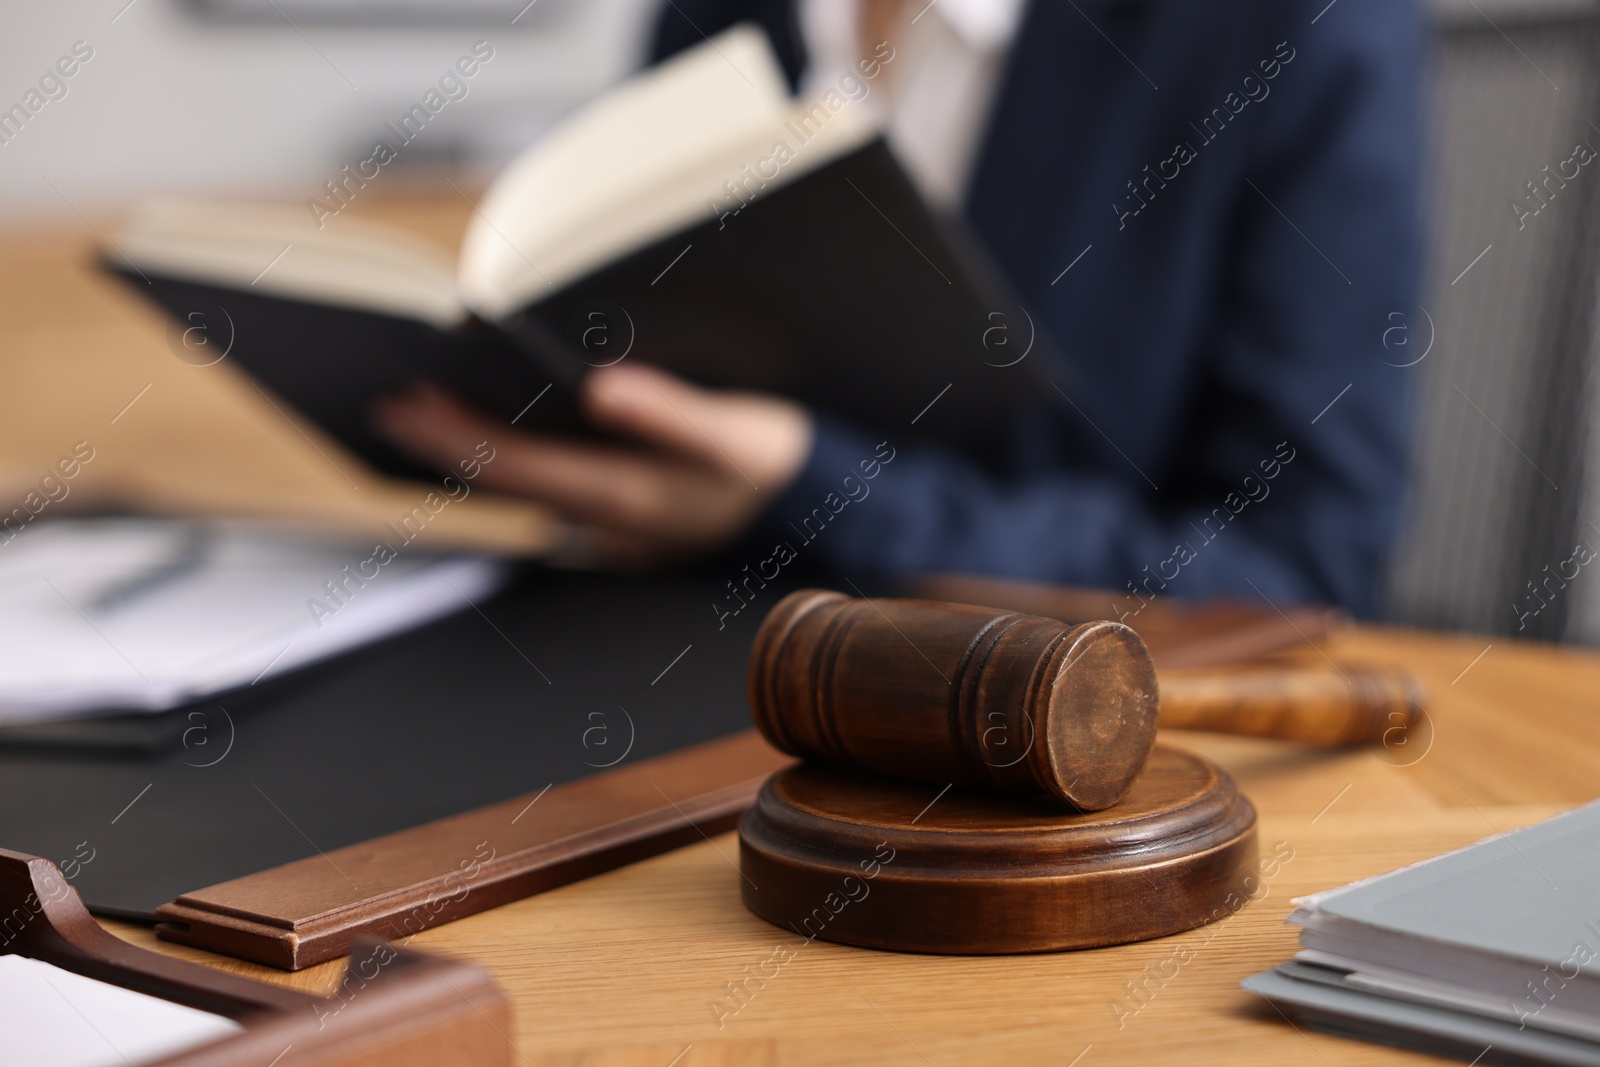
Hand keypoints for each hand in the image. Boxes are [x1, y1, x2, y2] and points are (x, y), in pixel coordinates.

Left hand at [372, 364, 812, 567]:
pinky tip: (487, 437)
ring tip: (418, 415)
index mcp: (630, 497)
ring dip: (470, 453)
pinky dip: (509, 459)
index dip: (461, 435)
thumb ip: (672, 413)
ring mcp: (614, 523)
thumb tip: (602, 387)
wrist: (822, 512)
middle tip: (387, 404)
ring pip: (523, 487)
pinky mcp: (623, 513)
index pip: (522, 467)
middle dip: (445, 442)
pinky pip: (548, 486)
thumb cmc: (776, 465)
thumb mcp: (737, 435)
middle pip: (508, 481)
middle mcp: (611, 519)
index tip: (412, 399)